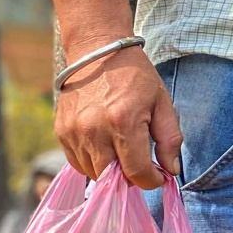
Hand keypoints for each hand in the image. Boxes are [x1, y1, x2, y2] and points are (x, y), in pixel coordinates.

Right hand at [54, 45, 182, 188]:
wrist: (98, 51)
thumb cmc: (135, 77)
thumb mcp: (162, 103)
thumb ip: (169, 139)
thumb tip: (171, 171)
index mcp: (123, 121)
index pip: (136, 172)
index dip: (151, 180)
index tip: (158, 176)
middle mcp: (94, 130)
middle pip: (111, 178)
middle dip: (130, 178)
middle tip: (141, 165)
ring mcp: (74, 132)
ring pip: (93, 173)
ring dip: (110, 171)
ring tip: (122, 152)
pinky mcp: (61, 131)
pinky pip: (77, 162)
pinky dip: (92, 162)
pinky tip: (105, 147)